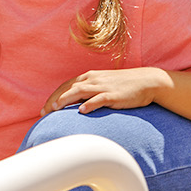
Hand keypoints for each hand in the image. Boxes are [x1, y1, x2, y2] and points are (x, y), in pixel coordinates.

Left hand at [42, 67, 169, 115]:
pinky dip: (89, 104)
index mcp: (89, 77)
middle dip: (54, 100)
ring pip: (80, 91)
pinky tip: (82, 111)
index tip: (44, 109)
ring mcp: (103, 86)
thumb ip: (89, 93)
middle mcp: (93, 79)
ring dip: (66, 100)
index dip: (53, 97)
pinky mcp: (114, 94)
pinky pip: (99, 99)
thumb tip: (75, 106)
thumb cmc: (124, 85)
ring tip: (55, 110)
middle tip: (44, 113)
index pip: (66, 86)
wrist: (146, 81)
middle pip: (68, 88)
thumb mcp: (103, 85)